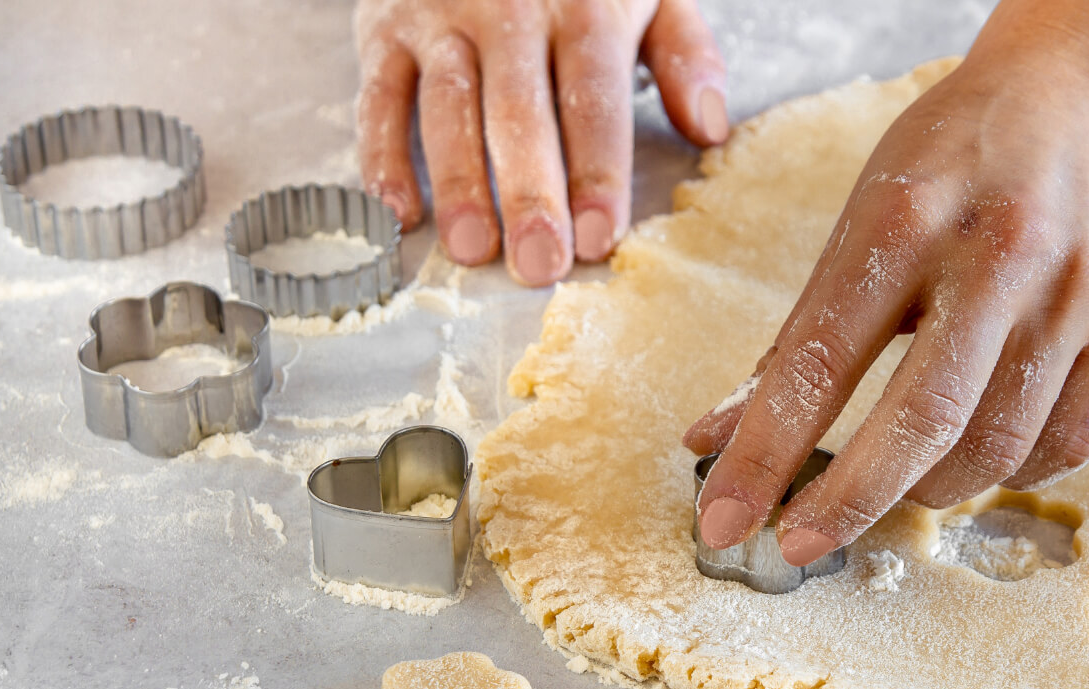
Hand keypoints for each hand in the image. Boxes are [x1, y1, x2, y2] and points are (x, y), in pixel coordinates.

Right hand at [354, 0, 727, 282]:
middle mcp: (508, 11)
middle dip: (529, 193)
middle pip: (519, 112)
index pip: (592, 100)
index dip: (597, 172)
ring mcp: (441, 19)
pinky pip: (378, 96)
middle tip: (538, 263)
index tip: (601, 236)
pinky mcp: (385, 28)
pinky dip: (381, 155)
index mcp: (584, 8)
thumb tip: (710, 129)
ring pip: (448, 107)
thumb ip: (685, 55)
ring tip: (473, 248)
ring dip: (458, 182)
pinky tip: (397, 211)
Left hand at [683, 49, 1088, 566]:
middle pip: (920, 420)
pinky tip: (977, 458)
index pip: (820, 362)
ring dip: (929, 489)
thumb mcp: (864, 217)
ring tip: (899, 483)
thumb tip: (715, 438)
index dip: (765, 454)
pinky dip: (1009, 474)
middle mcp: (997, 253)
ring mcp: (1076, 291)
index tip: (725, 521)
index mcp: (907, 219)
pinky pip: (1067, 443)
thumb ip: (799, 336)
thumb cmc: (954, 159)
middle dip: (848, 500)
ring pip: (997, 446)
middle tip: (799, 545)